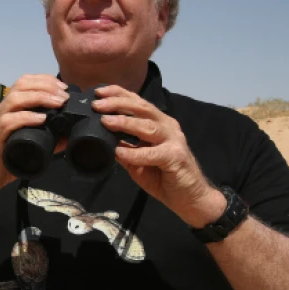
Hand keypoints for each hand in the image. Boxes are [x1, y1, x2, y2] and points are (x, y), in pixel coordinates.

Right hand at [0, 75, 69, 199]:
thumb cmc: (2, 162)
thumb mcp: (28, 147)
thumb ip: (47, 141)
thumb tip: (68, 136)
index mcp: (9, 110)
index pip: (25, 83)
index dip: (45, 80)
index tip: (63, 88)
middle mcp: (2, 111)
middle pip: (21, 85)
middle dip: (46, 85)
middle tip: (64, 96)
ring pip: (15, 99)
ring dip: (39, 97)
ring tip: (57, 103)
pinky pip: (8, 122)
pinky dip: (26, 117)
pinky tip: (41, 119)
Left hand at [93, 85, 225, 227]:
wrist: (191, 198)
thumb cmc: (164, 177)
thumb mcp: (138, 161)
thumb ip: (124, 148)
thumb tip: (103, 139)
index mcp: (158, 123)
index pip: (138, 102)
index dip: (118, 94)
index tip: (98, 92)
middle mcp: (167, 126)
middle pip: (142, 107)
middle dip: (118, 103)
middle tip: (97, 104)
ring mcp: (174, 140)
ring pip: (148, 126)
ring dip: (125, 122)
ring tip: (105, 121)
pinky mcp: (176, 156)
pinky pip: (153, 153)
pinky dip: (135, 152)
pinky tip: (120, 152)